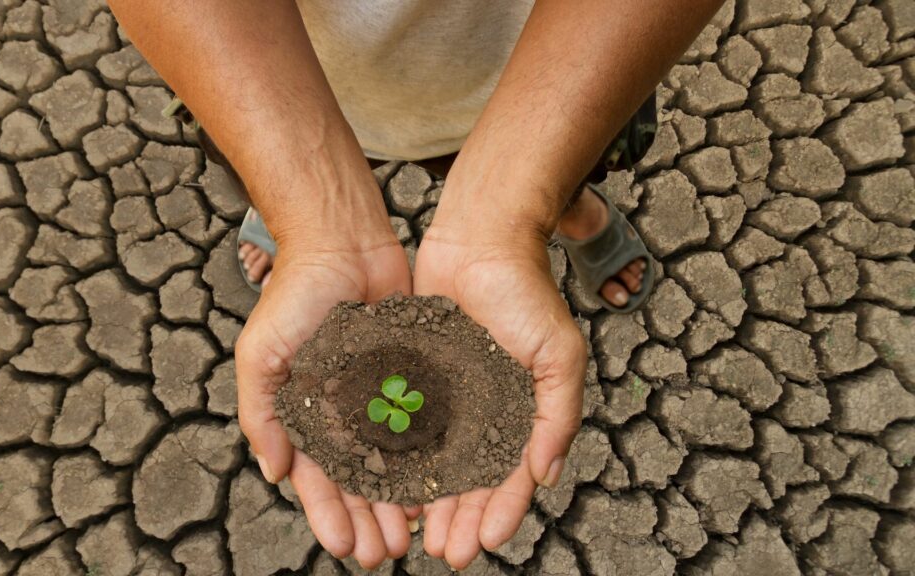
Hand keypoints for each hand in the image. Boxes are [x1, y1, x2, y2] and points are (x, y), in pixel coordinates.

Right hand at [235, 229, 418, 568]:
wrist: (342, 242)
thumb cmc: (293, 294)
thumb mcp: (261, 353)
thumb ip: (261, 413)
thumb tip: (276, 472)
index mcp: (303, 413)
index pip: (316, 478)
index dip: (328, 514)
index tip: (343, 547)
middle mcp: (342, 412)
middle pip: (356, 480)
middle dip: (368, 520)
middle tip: (384, 554)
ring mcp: (378, 396)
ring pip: (392, 462)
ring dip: (398, 500)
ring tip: (413, 535)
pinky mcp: (412, 376)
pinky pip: (422, 425)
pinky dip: (428, 458)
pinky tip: (440, 486)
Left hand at [413, 225, 587, 569]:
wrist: (480, 238)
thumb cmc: (526, 292)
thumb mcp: (559, 354)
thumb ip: (558, 414)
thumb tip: (546, 475)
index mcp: (522, 411)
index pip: (513, 475)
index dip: (502, 512)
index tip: (483, 543)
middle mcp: (484, 411)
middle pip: (471, 480)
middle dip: (460, 519)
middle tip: (444, 552)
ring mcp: (449, 396)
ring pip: (435, 462)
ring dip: (428, 501)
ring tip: (414, 535)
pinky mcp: (415, 377)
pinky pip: (404, 426)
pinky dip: (398, 459)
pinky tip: (385, 486)